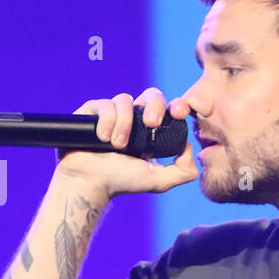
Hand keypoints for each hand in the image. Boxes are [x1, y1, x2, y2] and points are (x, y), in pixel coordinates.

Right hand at [55, 87, 197, 198]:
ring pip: (125, 99)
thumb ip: (183, 171)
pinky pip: (104, 104)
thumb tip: (189, 147)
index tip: (178, 113)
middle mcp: (133, 119)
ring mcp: (112, 114)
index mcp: (150, 131)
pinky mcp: (92, 112)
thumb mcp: (159, 181)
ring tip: (117, 145)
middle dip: (155, 105)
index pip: (167, 108)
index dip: (176, 105)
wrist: (90, 183)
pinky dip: (106, 120)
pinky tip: (102, 138)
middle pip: (151, 94)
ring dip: (124, 123)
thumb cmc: (121, 182)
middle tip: (151, 124)